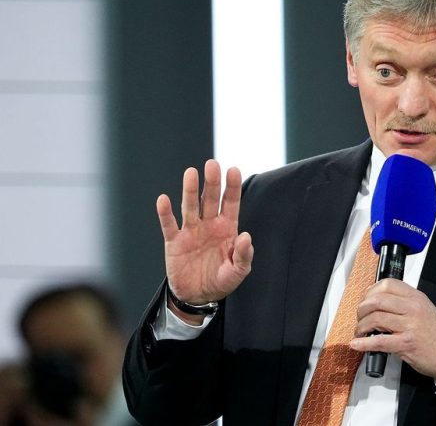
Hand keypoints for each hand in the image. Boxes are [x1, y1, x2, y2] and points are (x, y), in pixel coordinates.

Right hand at [157, 160, 253, 311]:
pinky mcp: (174, 242)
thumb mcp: (238, 272)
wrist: (197, 296)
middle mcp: (209, 225)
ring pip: (190, 207)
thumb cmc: (221, 281)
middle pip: (210, 199)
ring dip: (190, 190)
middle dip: (212, 182)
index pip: (231, 203)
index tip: (233, 169)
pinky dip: (165, 213)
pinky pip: (169, 225)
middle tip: (212, 164)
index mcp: (227, 228)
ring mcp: (191, 231)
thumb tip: (246, 236)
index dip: (232, 187)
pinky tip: (163, 199)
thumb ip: (244, 255)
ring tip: (191, 173)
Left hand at [350, 279, 435, 382]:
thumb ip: (404, 303)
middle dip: (362, 310)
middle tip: (360, 318)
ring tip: (361, 332)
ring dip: (361, 326)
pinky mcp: (406, 344)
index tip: (365, 300)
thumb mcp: (423, 308)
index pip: (387, 284)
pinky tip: (357, 344)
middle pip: (377, 300)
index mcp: (415, 297)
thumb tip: (377, 303)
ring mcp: (409, 326)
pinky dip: (364, 343)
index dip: (370, 291)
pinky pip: (379, 341)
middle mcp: (412, 308)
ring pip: (375, 319)